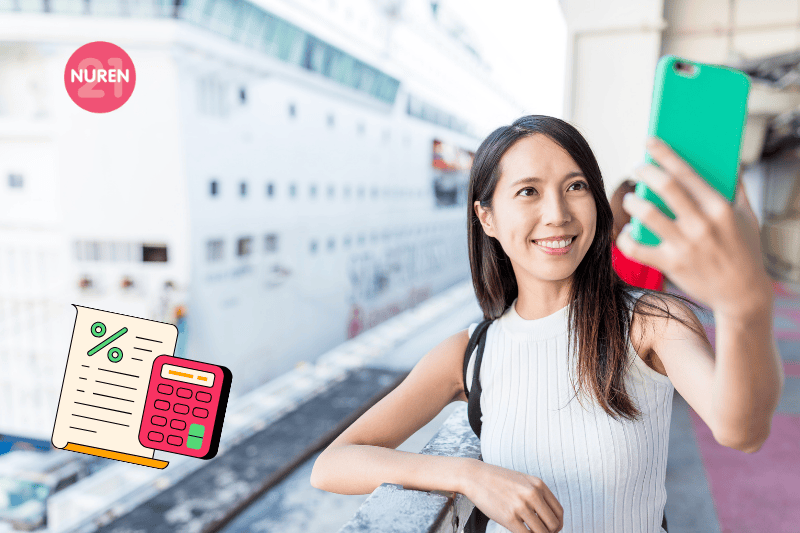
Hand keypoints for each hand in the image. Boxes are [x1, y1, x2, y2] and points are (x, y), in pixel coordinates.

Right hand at [463, 461, 562, 532]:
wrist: (474, 476)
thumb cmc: (498, 480)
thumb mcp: (522, 480)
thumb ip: (537, 494)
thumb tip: (549, 517)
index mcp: (538, 485)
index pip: (559, 511)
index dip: (558, 524)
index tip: (552, 529)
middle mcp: (532, 494)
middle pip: (554, 524)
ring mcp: (520, 506)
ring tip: (530, 532)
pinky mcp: (509, 517)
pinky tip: (521, 532)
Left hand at [616, 137, 772, 317]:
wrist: (743, 294)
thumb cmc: (744, 250)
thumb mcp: (747, 216)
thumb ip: (734, 188)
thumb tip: (726, 159)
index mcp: (720, 207)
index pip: (687, 172)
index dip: (664, 154)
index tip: (650, 143)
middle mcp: (701, 224)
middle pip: (664, 187)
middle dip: (645, 172)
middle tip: (637, 169)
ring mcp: (685, 245)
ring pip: (646, 214)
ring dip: (632, 203)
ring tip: (630, 200)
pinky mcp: (671, 264)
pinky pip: (637, 248)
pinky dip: (626, 239)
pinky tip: (626, 233)